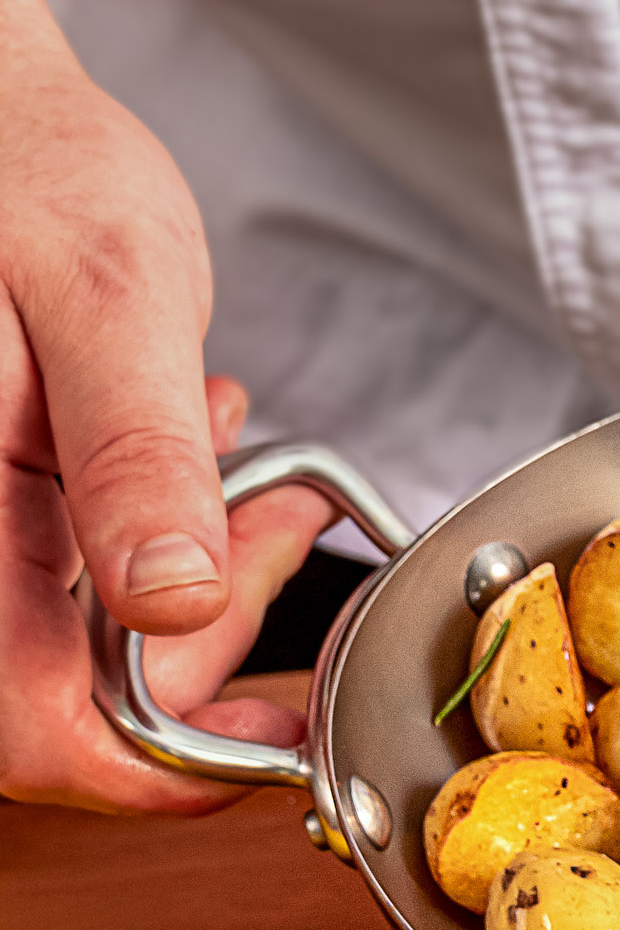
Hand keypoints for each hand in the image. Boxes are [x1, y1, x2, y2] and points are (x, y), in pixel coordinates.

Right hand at [1, 0, 336, 810]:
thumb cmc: (18, 161)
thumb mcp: (108, 293)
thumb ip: (136, 452)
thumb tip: (173, 599)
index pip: (20, 727)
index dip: (149, 768)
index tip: (268, 743)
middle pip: (57, 703)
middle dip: (197, 653)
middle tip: (284, 546)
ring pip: (74, 648)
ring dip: (188, 595)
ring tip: (254, 482)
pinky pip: (65, 583)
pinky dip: (156, 545)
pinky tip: (199, 453)